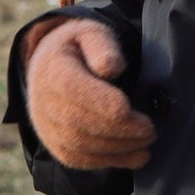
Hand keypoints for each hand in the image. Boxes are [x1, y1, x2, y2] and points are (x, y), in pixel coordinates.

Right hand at [25, 17, 154, 171]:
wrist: (51, 67)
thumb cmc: (80, 49)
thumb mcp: (92, 34)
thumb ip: (102, 47)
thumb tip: (111, 68)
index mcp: (53, 69)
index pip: (73, 91)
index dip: (102, 103)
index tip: (130, 109)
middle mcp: (44, 101)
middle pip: (79, 123)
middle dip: (118, 130)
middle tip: (150, 130)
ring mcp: (46, 126)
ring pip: (80, 146)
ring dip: (118, 148)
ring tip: (147, 142)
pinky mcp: (55, 144)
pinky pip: (80, 159)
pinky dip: (110, 161)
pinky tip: (137, 157)